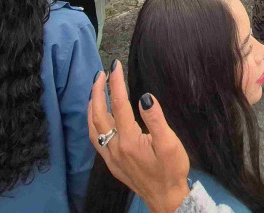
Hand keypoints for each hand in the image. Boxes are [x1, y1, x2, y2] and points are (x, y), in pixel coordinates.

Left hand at [89, 63, 190, 212]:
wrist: (166, 198)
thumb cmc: (171, 170)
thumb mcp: (169, 143)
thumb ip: (155, 119)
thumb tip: (144, 97)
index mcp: (129, 140)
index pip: (119, 104)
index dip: (116, 83)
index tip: (115, 66)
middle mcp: (115, 147)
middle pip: (99, 114)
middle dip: (98, 90)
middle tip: (101, 73)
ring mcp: (111, 156)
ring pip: (92, 127)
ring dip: (91, 105)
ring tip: (95, 89)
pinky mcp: (111, 163)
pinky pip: (94, 139)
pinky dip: (92, 123)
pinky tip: (96, 116)